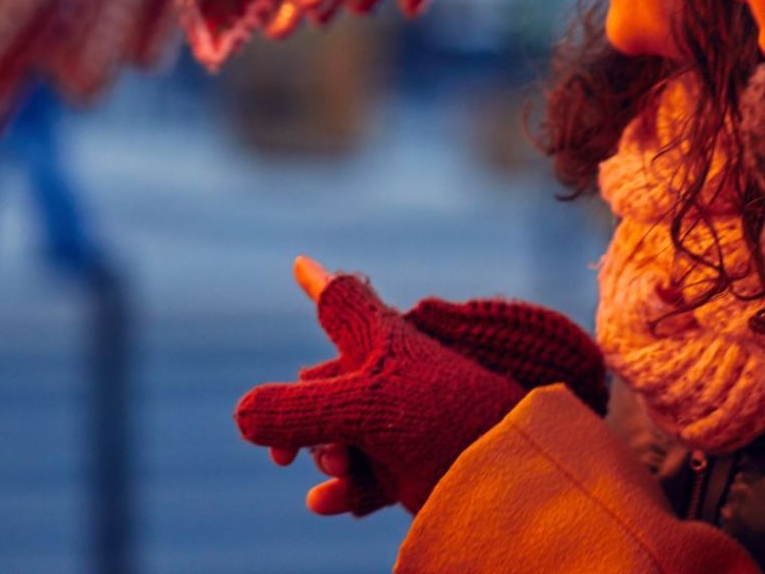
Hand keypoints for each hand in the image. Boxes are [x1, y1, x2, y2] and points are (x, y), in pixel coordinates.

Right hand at [235, 260, 525, 514]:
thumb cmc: (449, 421)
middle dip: (298, 417)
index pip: (339, 301)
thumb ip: (295, 409)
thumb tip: (241, 416)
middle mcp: (393, 374)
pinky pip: (364, 474)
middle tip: (281, 451)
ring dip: (324, 455)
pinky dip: (342, 488)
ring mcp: (404, 422)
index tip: (299, 261)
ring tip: (337, 473)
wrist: (523, 477)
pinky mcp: (416, 467)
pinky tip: (324, 503)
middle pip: (323, 385)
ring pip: (339, 433)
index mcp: (384, 339)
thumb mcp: (363, 409)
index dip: (317, 283)